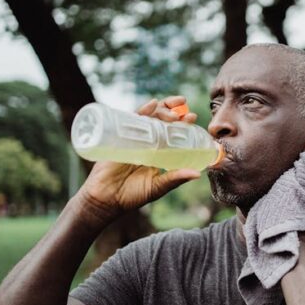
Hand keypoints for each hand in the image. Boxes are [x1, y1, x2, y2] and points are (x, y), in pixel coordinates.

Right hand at [77, 96, 201, 219]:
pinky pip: (131, 120)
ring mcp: (133, 138)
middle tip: (185, 111)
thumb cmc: (132, 195)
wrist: (106, 199)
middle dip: (173, 110)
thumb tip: (198, 174)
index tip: (192, 116)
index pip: (172, 132)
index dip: (182, 123)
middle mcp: (147, 142)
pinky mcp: (120, 136)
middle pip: (161, 120)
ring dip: (162, 109)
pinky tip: (152, 105)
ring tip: (174, 109)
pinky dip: (142, 110)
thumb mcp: (157, 187)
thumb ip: (175, 179)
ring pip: (149, 117)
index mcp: (158, 152)